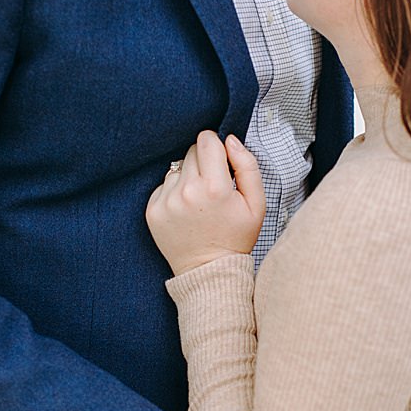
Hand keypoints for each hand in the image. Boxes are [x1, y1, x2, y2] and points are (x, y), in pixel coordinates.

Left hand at [146, 131, 264, 274]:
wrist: (209, 270)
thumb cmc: (236, 237)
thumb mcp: (257, 204)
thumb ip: (248, 166)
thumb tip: (231, 140)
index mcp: (215, 187)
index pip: (207, 141)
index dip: (216, 146)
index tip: (221, 160)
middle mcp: (187, 191)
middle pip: (191, 152)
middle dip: (203, 163)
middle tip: (213, 188)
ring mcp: (167, 201)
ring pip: (176, 169)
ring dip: (187, 178)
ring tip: (199, 202)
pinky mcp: (153, 210)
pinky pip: (163, 185)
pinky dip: (174, 193)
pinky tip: (186, 211)